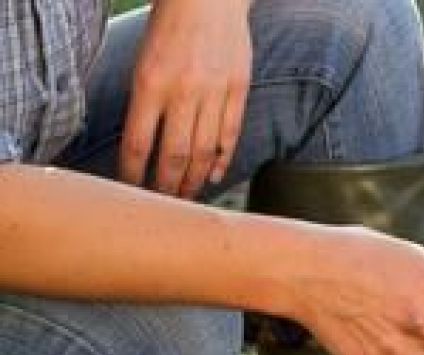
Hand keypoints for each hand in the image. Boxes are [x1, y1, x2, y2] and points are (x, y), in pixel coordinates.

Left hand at [121, 0, 252, 198]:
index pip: (137, 143)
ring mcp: (215, 91)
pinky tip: (213, 175)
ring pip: (203, 150)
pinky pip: (230, 133)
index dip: (133, 173)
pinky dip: (221, 159)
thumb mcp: (143, 60)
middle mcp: (183, 90)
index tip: (131, 191)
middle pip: (173, 154)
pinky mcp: (239, 88)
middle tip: (162, 205)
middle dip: (166, 186)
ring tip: (186, 198)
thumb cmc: (169, 26)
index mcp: (150, 82)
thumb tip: (143, 146)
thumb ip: (144, 101)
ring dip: (193, 179)